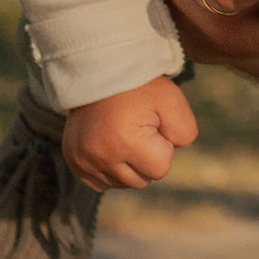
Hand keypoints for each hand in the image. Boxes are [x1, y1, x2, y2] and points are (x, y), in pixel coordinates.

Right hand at [64, 73, 199, 190]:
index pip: (160, 169)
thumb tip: (173, 153)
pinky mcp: (74, 161)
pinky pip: (100, 183)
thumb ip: (185, 132)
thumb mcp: (172, 101)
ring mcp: (83, 161)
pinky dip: (109, 169)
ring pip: (122, 183)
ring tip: (123, 135)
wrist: (101, 74)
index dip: (163, 147)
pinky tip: (110, 146)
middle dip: (146, 158)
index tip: (152, 125)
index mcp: (125, 142)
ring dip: (128, 165)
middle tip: (137, 129)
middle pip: (141, 181)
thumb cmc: (139, 88)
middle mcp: (100, 156)